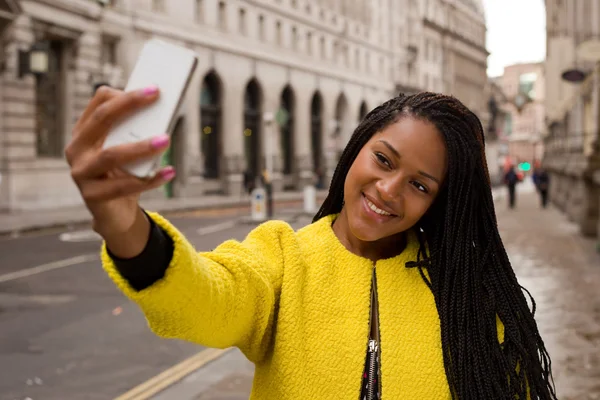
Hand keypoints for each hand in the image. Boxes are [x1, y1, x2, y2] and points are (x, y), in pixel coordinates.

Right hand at [65, 85, 174, 238]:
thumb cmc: (123, 175)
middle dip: (129, 105)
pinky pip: (123, 186)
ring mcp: (81, 173)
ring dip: (140, 146)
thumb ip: (135, 133)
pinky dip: (150, 179)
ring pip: (111, 155)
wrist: (115, 214)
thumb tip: (162, 112)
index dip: (125, 94)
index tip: (153, 89)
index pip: (100, 104)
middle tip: (156, 97)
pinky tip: (169, 172)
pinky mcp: (92, 196)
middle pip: (101, 120)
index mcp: (85, 133)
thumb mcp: (127, 151)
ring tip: (165, 140)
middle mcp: (77, 149)